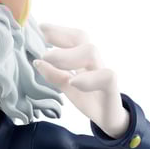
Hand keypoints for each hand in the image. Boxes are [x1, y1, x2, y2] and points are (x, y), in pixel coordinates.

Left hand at [33, 23, 128, 137]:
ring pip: (90, 52)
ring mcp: (104, 73)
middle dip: (60, 35)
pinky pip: (105, 77)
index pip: (73, 38)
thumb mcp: (68, 87)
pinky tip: (73, 81)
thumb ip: (55, 75)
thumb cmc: (90, 99)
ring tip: (47, 57)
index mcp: (84, 60)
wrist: (110, 120)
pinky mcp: (112, 88)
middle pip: (82, 38)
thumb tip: (37, 62)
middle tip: (40, 38)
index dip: (57, 31)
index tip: (39, 27)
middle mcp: (95, 62)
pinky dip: (87, 78)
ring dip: (67, 54)